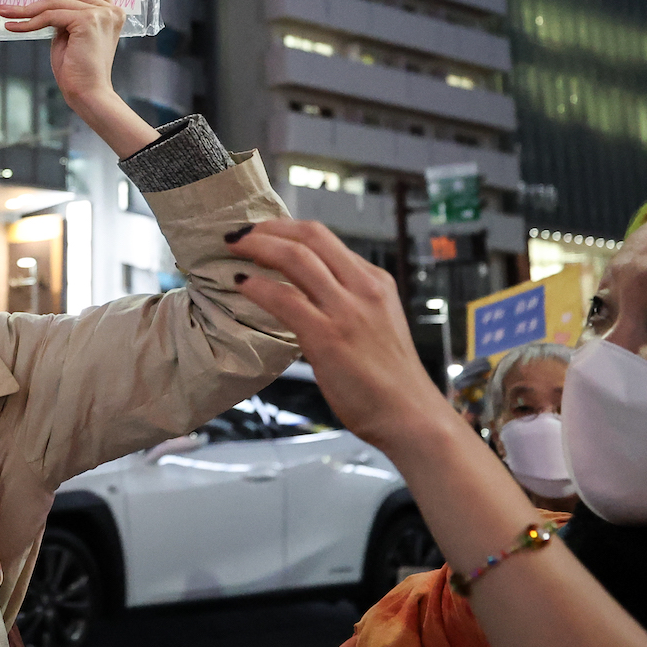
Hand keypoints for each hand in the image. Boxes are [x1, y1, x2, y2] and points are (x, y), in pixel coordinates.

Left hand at [0, 0, 157, 157]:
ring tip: (3, 10)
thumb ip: (64, 16)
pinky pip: (50, 16)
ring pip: (54, 3)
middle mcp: (109, 9)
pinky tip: (12, 26)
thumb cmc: (77, 70)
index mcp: (109, 12)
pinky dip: (28, 22)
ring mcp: (100, 14)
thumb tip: (45, 6)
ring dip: (25, 9)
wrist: (88, 94)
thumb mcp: (69, 36)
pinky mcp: (87, 21)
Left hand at [226, 220, 459, 453]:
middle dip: (268, 228)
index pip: (325, 239)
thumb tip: (306, 294)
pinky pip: (285, 299)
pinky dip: (258, 286)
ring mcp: (346, 311)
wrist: (411, 417)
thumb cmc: (390, 380)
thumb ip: (347, 303)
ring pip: (296, 258)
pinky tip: (242, 285)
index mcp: (375, 282)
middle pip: (310, 236)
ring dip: (257, 247)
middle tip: (240, 234)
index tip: (262, 233)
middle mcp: (363, 288)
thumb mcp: (377, 324)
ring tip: (234, 249)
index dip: (287, 229)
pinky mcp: (328, 337)